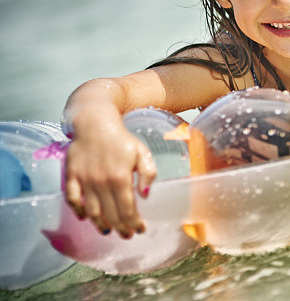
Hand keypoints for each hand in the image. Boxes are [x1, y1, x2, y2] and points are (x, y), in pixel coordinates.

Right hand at [64, 120, 156, 236]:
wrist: (95, 123)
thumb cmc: (121, 139)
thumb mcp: (142, 152)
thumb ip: (148, 173)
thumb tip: (146, 195)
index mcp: (121, 177)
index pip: (128, 208)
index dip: (134, 222)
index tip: (140, 229)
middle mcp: (102, 182)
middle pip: (111, 213)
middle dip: (120, 228)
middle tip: (126, 235)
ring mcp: (85, 180)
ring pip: (91, 210)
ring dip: (100, 224)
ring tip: (108, 231)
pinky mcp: (71, 176)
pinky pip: (72, 199)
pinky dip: (77, 211)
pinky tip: (84, 217)